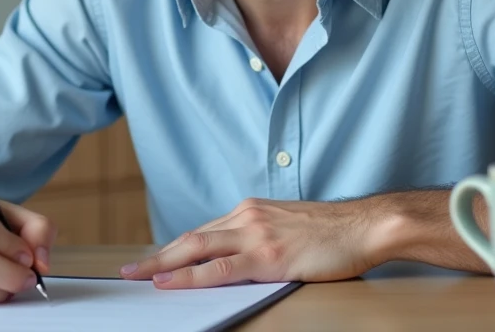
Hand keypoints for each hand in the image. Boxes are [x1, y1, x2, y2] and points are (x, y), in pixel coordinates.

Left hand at [120, 198, 379, 288]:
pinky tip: (170, 283)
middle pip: (190, 237)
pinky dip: (189, 276)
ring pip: (196, 249)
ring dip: (162, 265)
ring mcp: (256, 234)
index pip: (203, 230)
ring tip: (137, 278)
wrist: (365, 226)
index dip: (175, 248)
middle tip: (129, 271)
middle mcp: (247, 216)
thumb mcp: (288, 227)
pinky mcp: (267, 256)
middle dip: (157, 256)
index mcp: (251, 210)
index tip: (155, 259)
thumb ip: (261, 236)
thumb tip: (238, 257)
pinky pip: (218, 268)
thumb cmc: (334, 232)